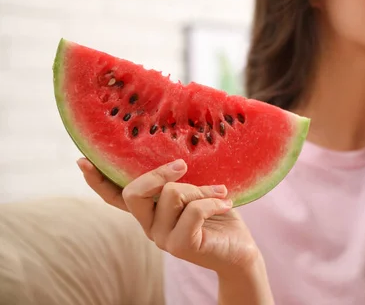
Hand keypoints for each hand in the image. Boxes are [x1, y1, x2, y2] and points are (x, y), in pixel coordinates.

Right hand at [77, 158, 259, 275]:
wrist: (240, 250)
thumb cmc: (219, 215)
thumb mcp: (197, 192)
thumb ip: (179, 180)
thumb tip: (176, 155)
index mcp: (150, 212)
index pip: (116, 198)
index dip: (98, 181)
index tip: (82, 161)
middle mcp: (149, 226)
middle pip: (135, 192)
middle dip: (159, 173)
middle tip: (183, 165)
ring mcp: (163, 238)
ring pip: (171, 194)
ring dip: (202, 189)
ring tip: (219, 194)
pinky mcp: (182, 246)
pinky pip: (194, 210)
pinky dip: (214, 201)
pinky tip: (227, 204)